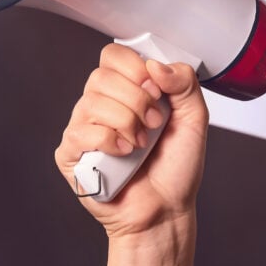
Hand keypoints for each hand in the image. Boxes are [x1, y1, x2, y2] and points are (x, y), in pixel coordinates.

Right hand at [54, 43, 208, 265]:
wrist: (167, 209)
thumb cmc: (176, 167)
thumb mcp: (194, 118)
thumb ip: (185, 83)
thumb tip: (156, 65)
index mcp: (128, 90)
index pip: (114, 55)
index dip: (135, 68)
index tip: (157, 90)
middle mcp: (102, 104)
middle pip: (102, 76)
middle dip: (138, 99)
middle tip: (155, 124)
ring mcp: (84, 127)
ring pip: (92, 101)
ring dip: (128, 122)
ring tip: (141, 144)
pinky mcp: (71, 153)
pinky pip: (81, 131)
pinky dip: (109, 140)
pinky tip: (124, 153)